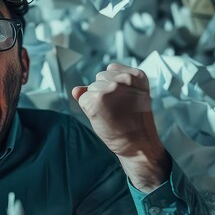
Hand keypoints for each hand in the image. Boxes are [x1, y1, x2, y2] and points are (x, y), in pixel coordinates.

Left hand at [72, 63, 168, 192]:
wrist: (138, 144)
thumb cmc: (135, 124)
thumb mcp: (130, 98)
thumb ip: (107, 86)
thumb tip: (76, 89)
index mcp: (136, 76)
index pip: (111, 70)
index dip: (114, 86)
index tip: (124, 100)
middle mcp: (124, 79)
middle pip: (99, 77)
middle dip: (104, 92)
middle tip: (118, 109)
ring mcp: (110, 89)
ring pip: (90, 88)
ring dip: (96, 100)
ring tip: (112, 113)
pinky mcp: (97, 99)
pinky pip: (82, 98)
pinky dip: (88, 109)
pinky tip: (103, 117)